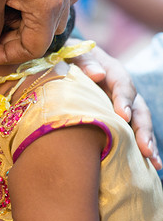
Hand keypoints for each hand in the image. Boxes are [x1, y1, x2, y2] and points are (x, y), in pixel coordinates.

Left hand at [68, 39, 161, 169]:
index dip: (123, 99)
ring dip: (146, 142)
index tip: (122, 115)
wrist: (66, 60)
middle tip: (144, 148)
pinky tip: (148, 166)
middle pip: (138, 108)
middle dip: (142, 128)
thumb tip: (97, 74)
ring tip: (154, 162)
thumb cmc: (68, 57)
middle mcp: (122, 89)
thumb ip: (84, 61)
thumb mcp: (72, 53)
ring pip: (139, 123)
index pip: (122, 84)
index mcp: (112, 71)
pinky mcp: (117, 117)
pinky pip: (131, 132)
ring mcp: (122, 104)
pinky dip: (138, 147)